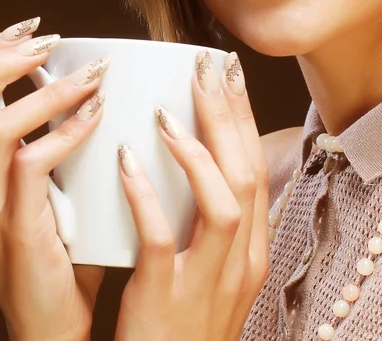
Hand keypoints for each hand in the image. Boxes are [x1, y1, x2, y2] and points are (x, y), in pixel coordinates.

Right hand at [0, 18, 106, 340]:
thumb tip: (87, 87)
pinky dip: (66, 130)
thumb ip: (51, 142)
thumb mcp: (46, 187)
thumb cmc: (60, 246)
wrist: (52, 322)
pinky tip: (97, 113)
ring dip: (45, 90)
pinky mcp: (16, 231)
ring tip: (90, 73)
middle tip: (48, 40)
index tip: (30, 29)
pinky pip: (33, 166)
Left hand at [114, 51, 268, 340]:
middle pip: (245, 174)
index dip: (244, 117)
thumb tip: (187, 156)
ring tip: (167, 109)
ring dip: (198, 151)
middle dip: (228, 114)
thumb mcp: (209, 266)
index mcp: (250, 247)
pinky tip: (126, 162)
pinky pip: (160, 241)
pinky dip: (146, 197)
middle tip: (205, 67)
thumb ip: (204, 217)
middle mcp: (241, 260)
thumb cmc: (180, 318)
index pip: (255, 168)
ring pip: (222, 203)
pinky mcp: (168, 299)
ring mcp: (209, 282)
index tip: (228, 73)